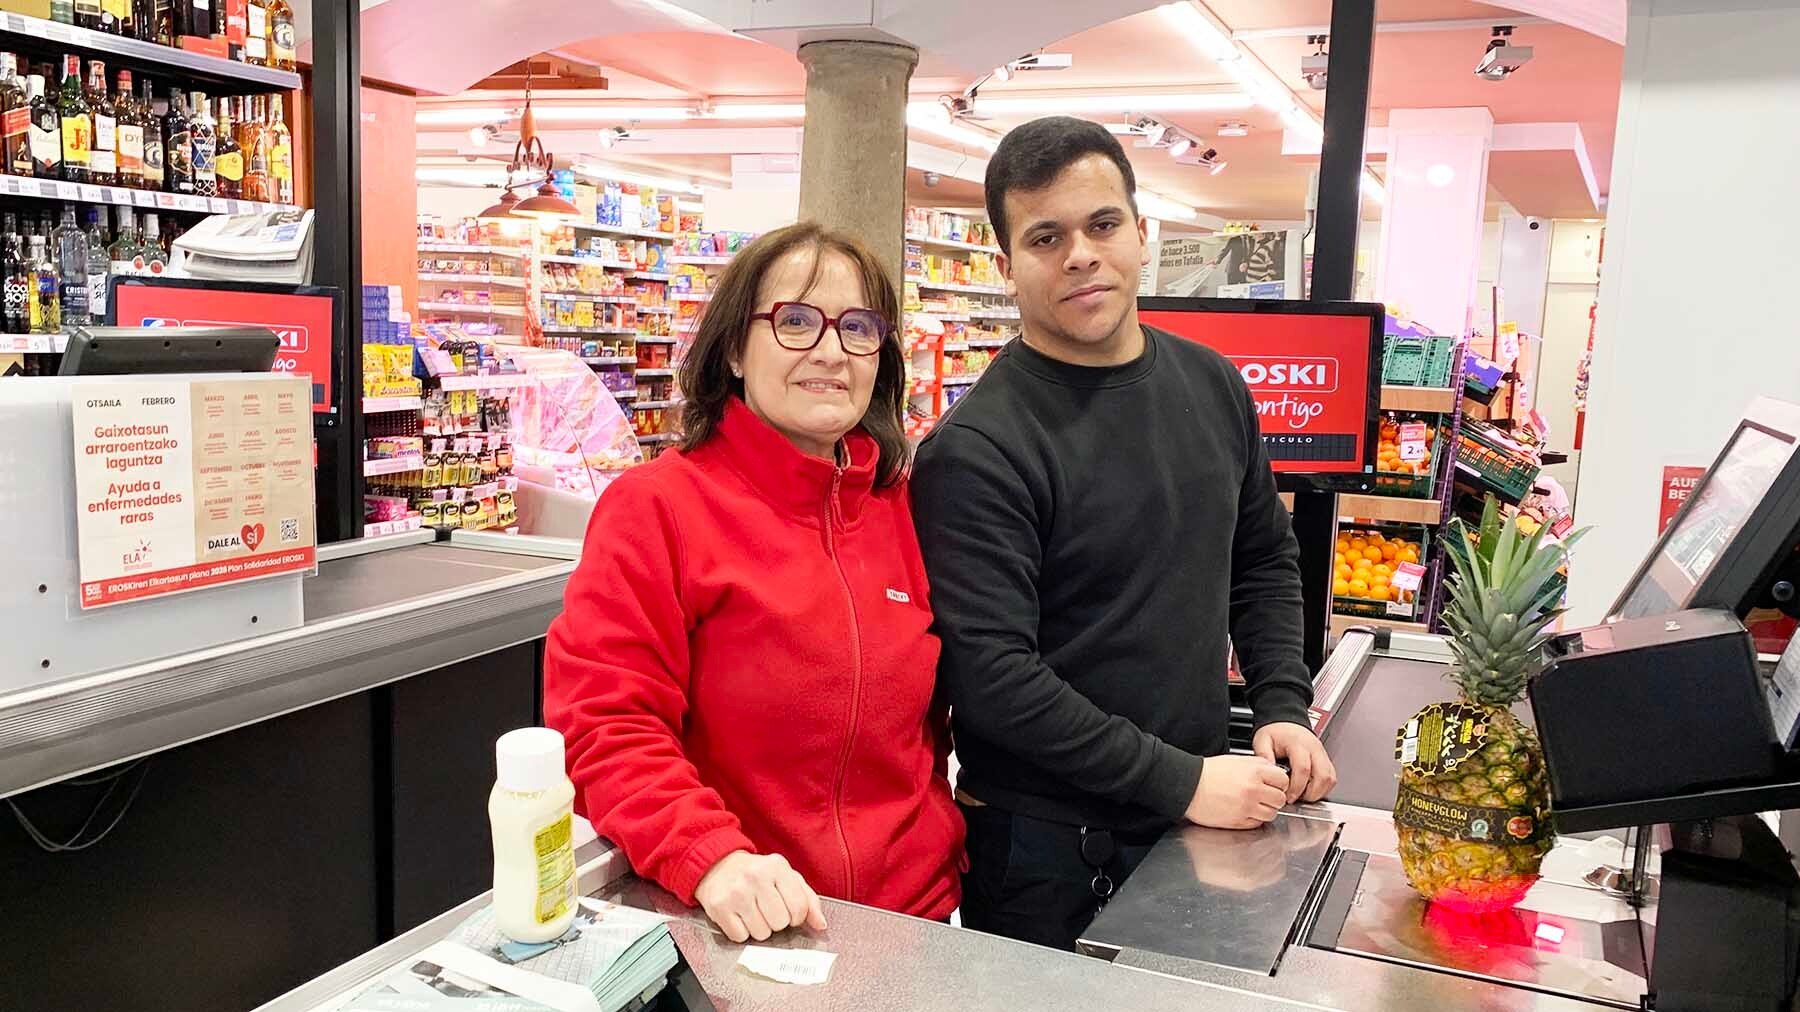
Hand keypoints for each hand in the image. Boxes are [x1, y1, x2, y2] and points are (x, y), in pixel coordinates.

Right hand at [694, 850, 827, 942]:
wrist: (717, 865)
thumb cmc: (756, 874)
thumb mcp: (785, 877)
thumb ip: (808, 899)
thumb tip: (821, 925)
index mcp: (777, 867)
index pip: (799, 907)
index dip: (797, 917)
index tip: (789, 912)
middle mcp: (756, 877)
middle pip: (780, 923)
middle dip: (777, 922)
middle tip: (767, 910)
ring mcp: (736, 893)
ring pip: (761, 933)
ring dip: (759, 928)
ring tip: (752, 912)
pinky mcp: (719, 907)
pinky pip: (740, 937)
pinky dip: (741, 932)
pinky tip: (739, 916)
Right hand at [1185, 754, 1288, 829]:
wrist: (1188, 785)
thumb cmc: (1208, 772)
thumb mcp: (1236, 760)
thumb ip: (1258, 765)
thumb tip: (1273, 772)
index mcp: (1254, 772)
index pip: (1284, 781)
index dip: (1279, 783)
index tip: (1274, 784)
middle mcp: (1253, 790)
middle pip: (1280, 799)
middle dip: (1273, 798)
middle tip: (1264, 795)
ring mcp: (1247, 807)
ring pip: (1271, 814)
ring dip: (1265, 810)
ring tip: (1253, 804)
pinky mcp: (1238, 821)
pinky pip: (1257, 823)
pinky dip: (1254, 818)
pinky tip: (1244, 810)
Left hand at [1253, 722, 1337, 803]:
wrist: (1285, 721)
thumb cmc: (1275, 731)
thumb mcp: (1262, 740)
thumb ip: (1263, 756)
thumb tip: (1268, 773)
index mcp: (1298, 743)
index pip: (1303, 768)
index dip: (1297, 787)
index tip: (1288, 796)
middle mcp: (1314, 749)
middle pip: (1323, 776)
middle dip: (1311, 793)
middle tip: (1297, 798)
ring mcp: (1322, 754)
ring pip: (1330, 778)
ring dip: (1319, 792)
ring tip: (1303, 795)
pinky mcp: (1326, 759)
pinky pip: (1331, 777)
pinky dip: (1323, 787)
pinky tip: (1309, 790)